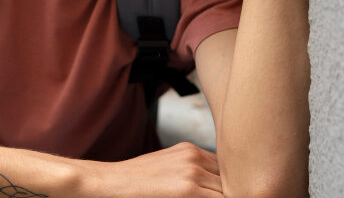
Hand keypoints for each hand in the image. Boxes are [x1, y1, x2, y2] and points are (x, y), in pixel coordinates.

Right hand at [82, 142, 223, 196]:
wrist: (109, 184)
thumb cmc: (135, 183)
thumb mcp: (168, 167)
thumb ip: (193, 172)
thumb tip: (219, 187)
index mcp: (191, 150)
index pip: (227, 170)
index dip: (231, 185)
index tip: (229, 191)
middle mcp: (195, 157)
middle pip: (231, 180)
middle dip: (231, 193)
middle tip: (234, 195)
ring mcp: (192, 173)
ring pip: (228, 191)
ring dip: (227, 197)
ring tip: (213, 196)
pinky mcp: (188, 191)